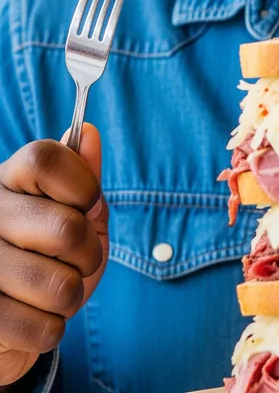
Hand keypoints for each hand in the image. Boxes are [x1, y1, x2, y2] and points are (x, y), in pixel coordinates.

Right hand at [0, 125, 107, 384]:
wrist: (12, 323)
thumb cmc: (52, 257)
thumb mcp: (78, 213)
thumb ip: (84, 177)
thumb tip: (88, 132)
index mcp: (7, 182)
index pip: (44, 159)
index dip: (82, 184)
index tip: (88, 203)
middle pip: (65, 227)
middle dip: (89, 252)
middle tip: (77, 259)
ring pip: (59, 284)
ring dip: (71, 294)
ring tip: (55, 290)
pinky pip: (41, 326)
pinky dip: (52, 327)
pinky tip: (33, 316)